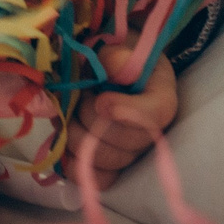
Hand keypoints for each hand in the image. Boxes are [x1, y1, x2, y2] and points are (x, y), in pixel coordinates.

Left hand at [73, 42, 179, 180]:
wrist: (100, 70)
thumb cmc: (111, 55)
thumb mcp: (116, 44)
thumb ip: (115, 55)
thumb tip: (113, 67)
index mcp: (160, 96)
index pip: (157, 113)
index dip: (128, 112)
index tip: (101, 101)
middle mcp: (152, 131)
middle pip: (128, 143)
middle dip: (92, 121)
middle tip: (78, 98)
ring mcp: (130, 152)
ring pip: (108, 162)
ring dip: (78, 138)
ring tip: (69, 115)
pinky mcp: (110, 165)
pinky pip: (97, 179)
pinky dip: (75, 165)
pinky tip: (64, 144)